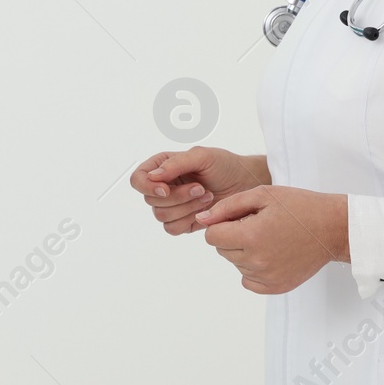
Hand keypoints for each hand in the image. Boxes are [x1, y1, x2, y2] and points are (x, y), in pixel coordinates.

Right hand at [130, 147, 270, 234]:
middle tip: (200, 188)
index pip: (138, 179)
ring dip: (186, 208)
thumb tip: (153, 176)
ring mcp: (172, 205)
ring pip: (161, 216)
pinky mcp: (182, 221)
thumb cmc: (225, 165)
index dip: (146, 186)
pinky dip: (188, 220)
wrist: (245, 184)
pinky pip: (173, 228)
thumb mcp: (202, 156)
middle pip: (151, 200)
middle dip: (177, 197)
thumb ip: (175, 164)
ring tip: (206, 197)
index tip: (165, 189)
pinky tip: (204, 211)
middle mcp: (163, 186)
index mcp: (162, 166)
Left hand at [196, 186, 349, 293]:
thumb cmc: (298, 206)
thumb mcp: (261, 195)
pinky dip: (252, 268)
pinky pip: (248, 281)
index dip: (221, 223)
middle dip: (232, 236)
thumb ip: (227, 207)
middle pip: (221, 250)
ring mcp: (267, 278)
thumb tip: (202, 218)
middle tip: (257, 225)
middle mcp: (256, 261)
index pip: (211, 236)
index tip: (239, 217)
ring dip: (243, 251)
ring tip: (268, 237)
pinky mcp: (276, 287)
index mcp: (250, 236)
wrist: (332, 228)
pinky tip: (269, 253)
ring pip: (235, 264)